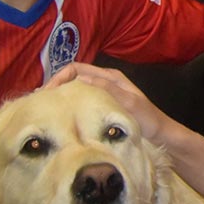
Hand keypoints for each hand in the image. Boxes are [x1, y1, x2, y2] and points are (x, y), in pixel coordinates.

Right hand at [48, 62, 173, 141]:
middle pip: (73, 77)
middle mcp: (105, 82)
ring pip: (76, 89)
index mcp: (110, 77)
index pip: (77, 69)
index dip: (59, 77)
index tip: (47, 92)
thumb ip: (107, 89)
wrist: (161, 135)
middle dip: (56, 85)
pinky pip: (82, 101)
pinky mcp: (103, 107)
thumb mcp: (128, 103)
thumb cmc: (147, 119)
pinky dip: (70, 104)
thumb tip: (81, 80)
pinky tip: (64, 116)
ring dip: (62, 95)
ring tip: (48, 108)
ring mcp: (104, 94)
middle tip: (42, 101)